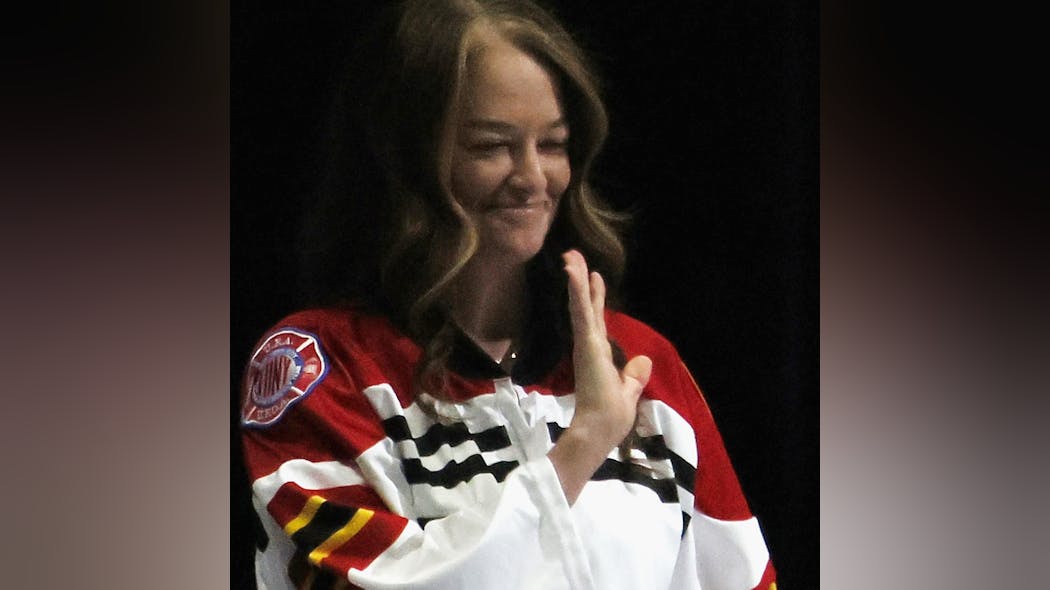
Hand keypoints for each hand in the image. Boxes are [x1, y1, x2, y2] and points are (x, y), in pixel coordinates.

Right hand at [562, 249, 651, 445]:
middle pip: (586, 308)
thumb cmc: (610, 417)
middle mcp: (590, 346)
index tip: (594, 278)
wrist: (598, 431)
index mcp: (599, 356)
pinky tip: (574, 272)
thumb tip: (644, 361)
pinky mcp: (586, 343)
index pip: (596, 321)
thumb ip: (634, 377)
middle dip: (581, 282)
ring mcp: (586, 343)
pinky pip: (581, 312)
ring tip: (570, 256)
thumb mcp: (628, 393)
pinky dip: (578, 291)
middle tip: (573, 257)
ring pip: (580, 305)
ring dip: (576, 280)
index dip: (595, 299)